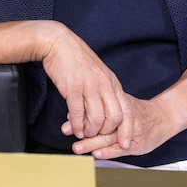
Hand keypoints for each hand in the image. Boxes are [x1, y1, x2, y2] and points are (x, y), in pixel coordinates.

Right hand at [39, 24, 132, 143]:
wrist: (58, 43)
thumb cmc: (77, 59)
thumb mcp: (98, 73)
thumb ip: (105, 90)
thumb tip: (107, 110)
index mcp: (112, 82)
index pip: (127, 110)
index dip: (127, 130)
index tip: (125, 144)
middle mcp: (104, 85)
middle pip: (114, 117)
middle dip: (107, 133)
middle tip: (98, 138)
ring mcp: (89, 86)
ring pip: (96, 118)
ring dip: (91, 131)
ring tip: (84, 134)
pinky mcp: (72, 88)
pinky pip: (78, 113)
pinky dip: (77, 125)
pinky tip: (75, 129)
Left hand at [66, 96, 175, 159]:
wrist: (164, 116)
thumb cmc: (141, 111)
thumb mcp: (123, 102)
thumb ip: (104, 105)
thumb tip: (79, 106)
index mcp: (119, 105)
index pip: (98, 109)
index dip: (82, 114)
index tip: (68, 117)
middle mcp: (124, 118)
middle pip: (101, 124)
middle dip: (83, 130)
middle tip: (67, 131)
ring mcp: (130, 131)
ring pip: (108, 137)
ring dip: (91, 143)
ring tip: (77, 147)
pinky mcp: (136, 144)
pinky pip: (120, 149)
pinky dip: (108, 152)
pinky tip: (97, 154)